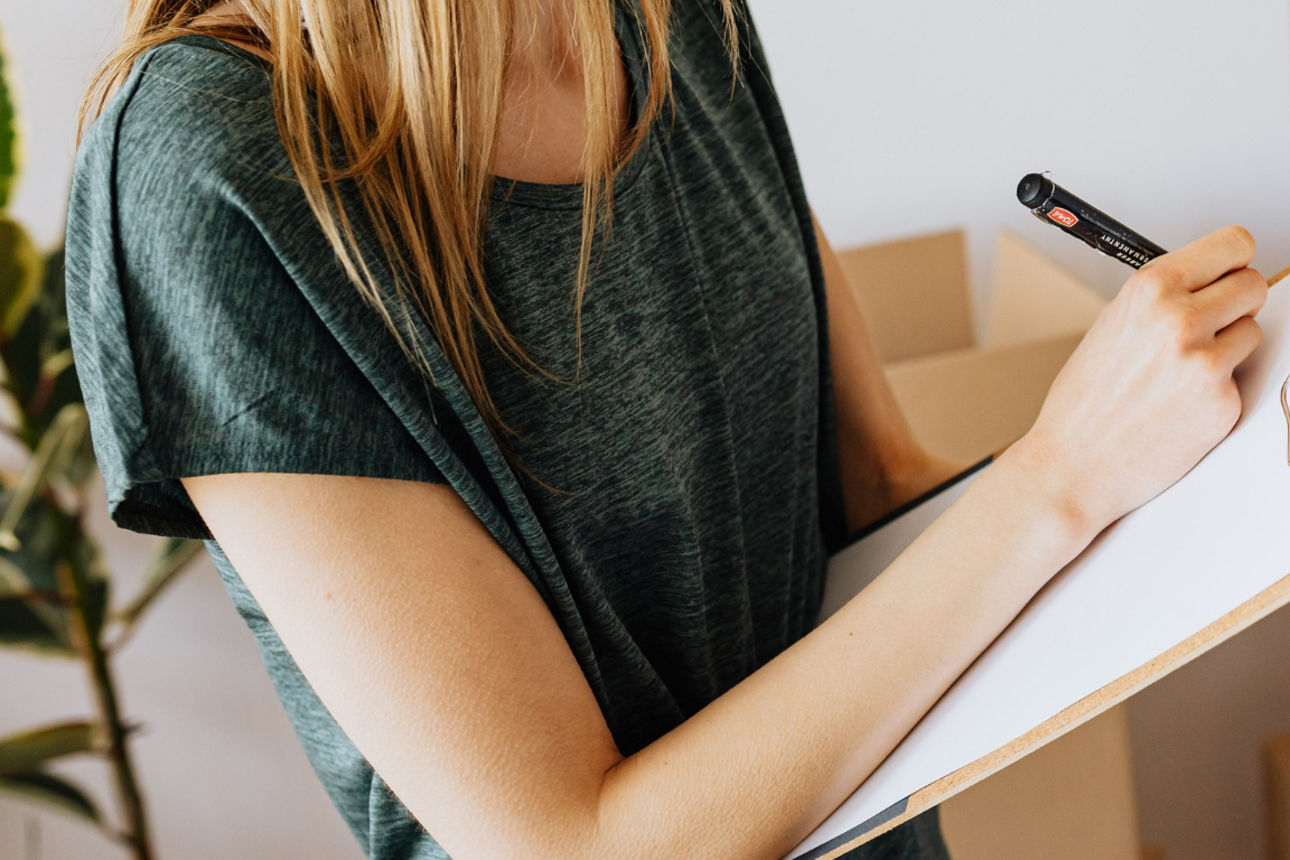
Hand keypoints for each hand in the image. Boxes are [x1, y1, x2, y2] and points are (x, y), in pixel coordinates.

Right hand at [1013, 225, 1267, 538]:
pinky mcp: (1222, 402)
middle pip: (1253, 284)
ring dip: (1227, 347)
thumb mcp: (1110, 327)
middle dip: (1234, 303)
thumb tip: (1206, 282)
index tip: (1228, 271)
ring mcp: (1204, 362)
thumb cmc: (1083, 403)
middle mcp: (1180, 319)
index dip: (1232, 260)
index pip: (1233, 244)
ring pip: (1252, 332)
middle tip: (1207, 324)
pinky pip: (1241, 378)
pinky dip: (1216, 389)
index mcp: (1149, 290)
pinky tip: (1180, 403)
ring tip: (1182, 370)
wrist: (1073, 465)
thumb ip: (1160, 300)